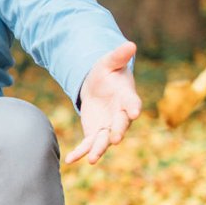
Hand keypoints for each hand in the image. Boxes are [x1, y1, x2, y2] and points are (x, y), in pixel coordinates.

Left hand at [66, 41, 140, 165]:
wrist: (98, 87)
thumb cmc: (107, 73)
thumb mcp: (108, 63)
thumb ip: (118, 56)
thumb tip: (130, 44)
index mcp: (126, 97)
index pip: (132, 102)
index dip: (133, 106)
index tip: (135, 112)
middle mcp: (120, 115)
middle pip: (120, 125)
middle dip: (118, 132)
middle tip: (116, 139)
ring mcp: (108, 126)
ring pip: (104, 140)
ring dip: (98, 149)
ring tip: (93, 159)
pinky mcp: (94, 132)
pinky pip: (88, 144)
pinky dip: (80, 152)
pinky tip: (70, 160)